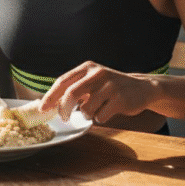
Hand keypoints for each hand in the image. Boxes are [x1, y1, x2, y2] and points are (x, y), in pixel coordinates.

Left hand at [40, 62, 155, 122]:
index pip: (63, 81)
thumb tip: (49, 103)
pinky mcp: (120, 99)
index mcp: (88, 67)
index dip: (51, 96)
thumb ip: (74, 89)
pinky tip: (109, 111)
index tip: (42, 108)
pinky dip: (100, 118)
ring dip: (87, 114)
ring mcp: (110, 86)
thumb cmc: (111, 88)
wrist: (142, 88)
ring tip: (97, 109)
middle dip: (64, 109)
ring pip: (86, 108)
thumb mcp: (92, 81)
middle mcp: (98, 73)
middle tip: (64, 118)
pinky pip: (100, 116)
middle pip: (71, 93)